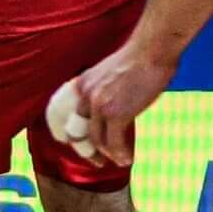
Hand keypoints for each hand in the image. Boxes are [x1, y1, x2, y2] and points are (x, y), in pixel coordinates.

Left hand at [59, 38, 176, 168]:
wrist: (152, 51)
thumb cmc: (140, 59)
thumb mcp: (109, 73)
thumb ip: (102, 90)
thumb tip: (109, 110)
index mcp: (82, 84)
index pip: (59, 113)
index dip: (63, 132)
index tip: (73, 143)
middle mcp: (85, 95)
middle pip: (76, 132)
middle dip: (86, 151)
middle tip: (97, 160)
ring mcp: (99, 106)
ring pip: (96, 141)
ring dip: (108, 155)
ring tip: (120, 160)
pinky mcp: (116, 114)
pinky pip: (114, 143)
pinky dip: (121, 154)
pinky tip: (128, 158)